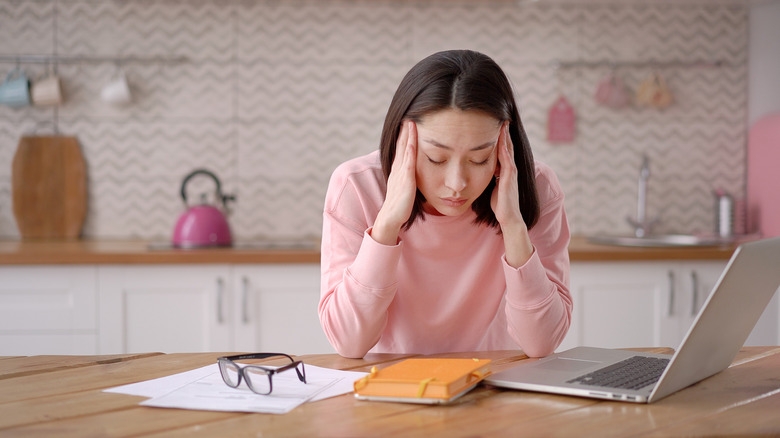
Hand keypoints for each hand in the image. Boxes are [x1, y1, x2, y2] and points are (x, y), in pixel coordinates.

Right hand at [372, 120, 417, 244]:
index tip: (408, 123)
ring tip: (411, 122)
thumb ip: (408, 179)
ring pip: (404, 150)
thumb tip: (413, 174)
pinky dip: (410, 150)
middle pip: (401, 146)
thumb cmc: (399, 206)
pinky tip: (413, 141)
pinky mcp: (405, 180)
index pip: (401, 149)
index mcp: (397, 170)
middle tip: (408, 116)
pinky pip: (408, 162)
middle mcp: (397, 169)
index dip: (404, 136)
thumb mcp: (404, 188)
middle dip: (405, 131)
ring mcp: (400, 173)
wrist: (390, 217)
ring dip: (407, 136)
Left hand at [491, 122, 523, 227]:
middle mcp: (510, 168)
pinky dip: (504, 149)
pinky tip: (501, 140)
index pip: (502, 149)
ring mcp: (511, 172)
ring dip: (505, 136)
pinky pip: (507, 160)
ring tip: (503, 123)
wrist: (508, 217)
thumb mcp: (492, 185)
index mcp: (505, 169)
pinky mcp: (509, 178)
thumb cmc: (499, 204)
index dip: (499, 137)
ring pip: (508, 150)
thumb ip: (490, 176)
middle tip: (501, 117)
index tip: (495, 124)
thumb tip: (479, 170)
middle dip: (504, 132)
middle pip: (507, 145)